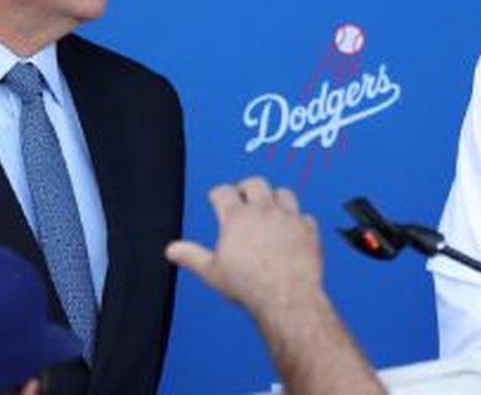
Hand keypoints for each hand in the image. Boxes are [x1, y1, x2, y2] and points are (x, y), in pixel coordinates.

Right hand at [166, 176, 321, 322]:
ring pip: (283, 193)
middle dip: (245, 187)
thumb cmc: (249, 286)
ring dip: (274, 197)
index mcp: (237, 218)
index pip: (223, 192)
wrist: (286, 296)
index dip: (217, 193)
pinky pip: (304, 216)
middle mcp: (264, 211)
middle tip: (242, 194)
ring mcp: (288, 217)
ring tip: (269, 206)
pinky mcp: (308, 229)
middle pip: (255, 183)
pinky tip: (292, 228)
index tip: (216, 197)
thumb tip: (172, 250)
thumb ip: (191, 257)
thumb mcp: (212, 272)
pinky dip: (297, 219)